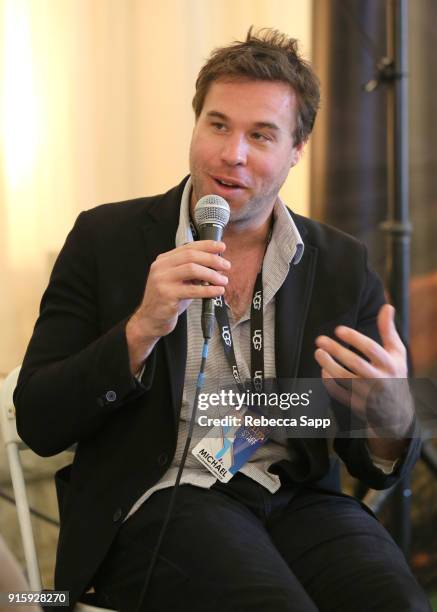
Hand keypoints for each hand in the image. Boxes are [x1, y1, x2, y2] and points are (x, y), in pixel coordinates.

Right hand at [126, 240, 229, 372]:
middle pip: (191, 256)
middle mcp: (161, 268)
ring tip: (223, 280)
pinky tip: (218, 291)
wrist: (150, 320)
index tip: (221, 247)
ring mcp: (162, 281)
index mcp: (164, 261)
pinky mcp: (167, 295)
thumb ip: (193, 272)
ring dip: (212, 274)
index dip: (207, 246)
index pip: (188, 247)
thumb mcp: (179, 282)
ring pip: (192, 269)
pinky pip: (193, 290)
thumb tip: (216, 265)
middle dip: (212, 259)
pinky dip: (208, 290)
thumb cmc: (167, 301)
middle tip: (226, 266)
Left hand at [314, 304, 413, 454]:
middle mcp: (379, 380)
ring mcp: (367, 394)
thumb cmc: (394, 374)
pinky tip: (323, 370)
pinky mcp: (357, 405)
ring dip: (328, 365)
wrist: (396, 411)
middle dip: (336, 350)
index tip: (338, 329)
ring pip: (345, 379)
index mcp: (390, 365)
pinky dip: (329, 382)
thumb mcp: (396, 353)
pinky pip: (339, 393)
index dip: (354, 338)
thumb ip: (388, 331)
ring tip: (318, 352)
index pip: (371, 349)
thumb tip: (386, 305)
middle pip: (355, 363)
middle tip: (320, 339)